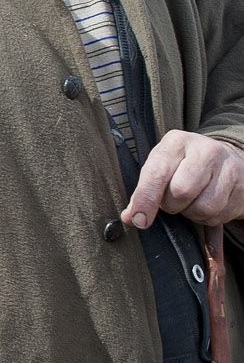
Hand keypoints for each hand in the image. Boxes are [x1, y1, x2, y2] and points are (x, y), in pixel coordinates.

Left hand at [122, 130, 243, 228]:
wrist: (227, 159)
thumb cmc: (184, 164)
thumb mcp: (161, 166)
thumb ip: (144, 191)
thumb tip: (130, 218)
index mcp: (177, 142)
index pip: (157, 173)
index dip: (146, 199)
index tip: (138, 220)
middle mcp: (205, 151)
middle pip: (181, 191)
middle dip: (171, 205)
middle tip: (172, 201)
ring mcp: (228, 168)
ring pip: (203, 207)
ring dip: (191, 214)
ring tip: (189, 202)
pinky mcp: (242, 188)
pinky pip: (220, 215)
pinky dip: (208, 218)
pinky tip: (206, 204)